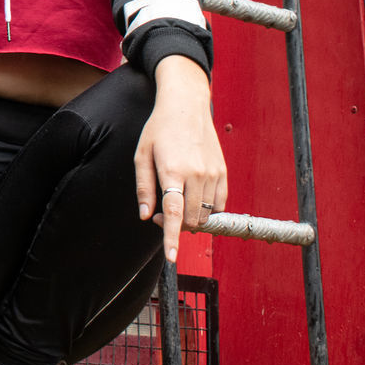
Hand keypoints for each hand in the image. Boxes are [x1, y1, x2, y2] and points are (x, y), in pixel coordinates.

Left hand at [133, 55, 226, 263]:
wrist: (186, 107)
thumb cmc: (159, 129)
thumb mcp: (141, 155)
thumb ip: (144, 187)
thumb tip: (147, 215)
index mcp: (172, 170)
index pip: (174, 213)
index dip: (172, 237)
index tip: (172, 257)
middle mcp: (196, 174)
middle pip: (191, 219)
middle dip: (176, 225)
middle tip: (160, 212)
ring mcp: (213, 174)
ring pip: (205, 215)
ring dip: (191, 218)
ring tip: (176, 200)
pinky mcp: (223, 173)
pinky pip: (218, 204)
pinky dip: (206, 209)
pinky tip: (193, 195)